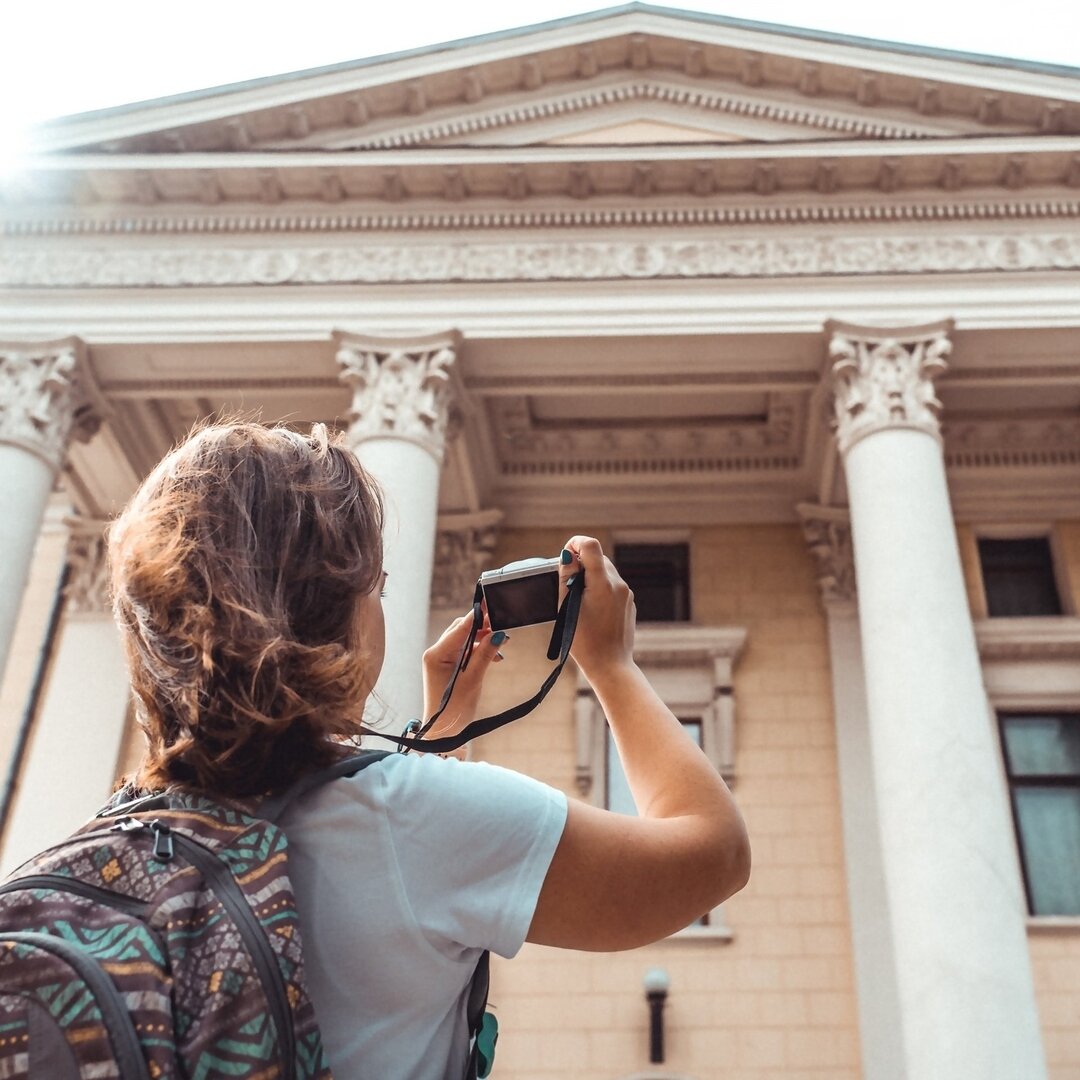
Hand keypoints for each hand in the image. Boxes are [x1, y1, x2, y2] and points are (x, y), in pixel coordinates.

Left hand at [421, 613, 506, 754]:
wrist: (444, 731)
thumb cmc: (454, 709)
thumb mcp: (473, 680)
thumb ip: (486, 654)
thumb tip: (498, 635)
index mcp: (436, 654)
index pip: (460, 628)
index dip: (477, 616)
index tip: (491, 603)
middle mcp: (435, 653)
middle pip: (461, 630)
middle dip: (482, 627)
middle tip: (502, 625)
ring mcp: (440, 658)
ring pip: (464, 639)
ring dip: (483, 639)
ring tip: (502, 643)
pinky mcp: (447, 665)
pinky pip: (465, 649)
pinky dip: (479, 649)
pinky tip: (494, 655)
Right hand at [559, 536, 635, 681]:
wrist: (610, 665)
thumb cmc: (584, 641)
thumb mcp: (566, 607)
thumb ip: (566, 578)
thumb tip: (568, 555)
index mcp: (603, 583)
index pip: (591, 545)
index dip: (576, 543)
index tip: (565, 556)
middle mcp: (618, 584)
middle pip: (598, 558)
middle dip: (581, 564)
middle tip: (567, 585)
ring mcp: (626, 594)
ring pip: (605, 572)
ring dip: (590, 577)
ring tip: (578, 601)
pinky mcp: (629, 603)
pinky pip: (612, 586)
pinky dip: (600, 589)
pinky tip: (592, 611)